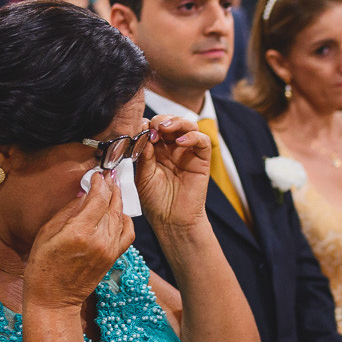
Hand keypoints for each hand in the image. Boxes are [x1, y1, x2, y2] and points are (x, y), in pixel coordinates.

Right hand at [24, 172, 133, 311]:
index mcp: (79, 231)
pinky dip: (126, 220)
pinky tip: (120, 213)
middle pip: (112, 204)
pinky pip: (128, 233)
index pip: (98, 198)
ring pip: (121, 216)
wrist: (53, 299)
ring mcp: (109, 249)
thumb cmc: (42, 267)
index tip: (97, 174)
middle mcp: (99, 239)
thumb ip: (68, 211)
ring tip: (113, 190)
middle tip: (108, 176)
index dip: (99, 183)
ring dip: (118, 200)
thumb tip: (84, 195)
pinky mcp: (113, 257)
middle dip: (111, 187)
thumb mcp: (47, 233)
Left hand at [132, 115, 210, 231]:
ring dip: (177, 122)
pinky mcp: (202, 160)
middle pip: (171, 122)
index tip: (140, 129)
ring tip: (165, 129)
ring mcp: (187, 152)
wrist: (171, 221)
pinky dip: (193, 136)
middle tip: (154, 128)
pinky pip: (202, 141)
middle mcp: (172, 148)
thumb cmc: (155, 201)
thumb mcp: (143, 176)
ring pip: (188, 126)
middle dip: (161, 120)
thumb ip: (144, 155)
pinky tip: (181, 142)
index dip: (147, 125)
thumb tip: (143, 132)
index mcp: (155, 150)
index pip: (153, 128)